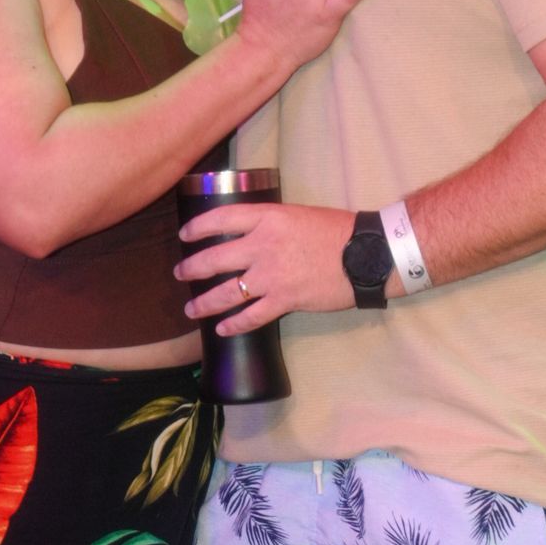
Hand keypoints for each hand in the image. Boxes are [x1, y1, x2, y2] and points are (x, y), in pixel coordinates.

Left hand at [175, 203, 356, 333]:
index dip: (197, 228)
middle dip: (191, 268)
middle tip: (180, 273)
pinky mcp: (284, 300)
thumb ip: (270, 224)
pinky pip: (250, 317)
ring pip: (226, 292)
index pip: (219, 219)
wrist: (365, 254)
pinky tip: (221, 329)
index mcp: (267, 219)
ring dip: (204, 302)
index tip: (184, 235)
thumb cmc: (336, 230)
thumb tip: (251, 235)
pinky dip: (233, 325)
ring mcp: (271, 276)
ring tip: (191, 308)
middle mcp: (262, 246)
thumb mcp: (297, 215)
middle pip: (214, 259)